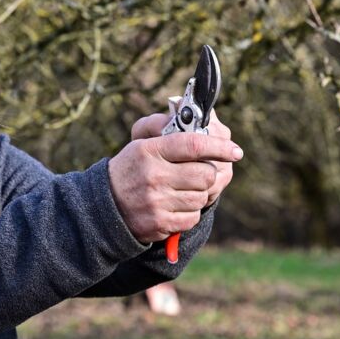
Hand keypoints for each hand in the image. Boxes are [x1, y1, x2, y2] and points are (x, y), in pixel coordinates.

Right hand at [108, 129, 242, 242]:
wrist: (104, 206)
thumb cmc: (131, 168)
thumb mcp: (142, 143)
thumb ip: (170, 128)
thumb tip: (199, 115)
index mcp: (150, 150)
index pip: (193, 144)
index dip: (219, 146)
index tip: (235, 150)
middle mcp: (153, 175)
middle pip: (205, 173)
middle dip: (208, 172)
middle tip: (199, 171)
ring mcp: (156, 201)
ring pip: (201, 197)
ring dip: (198, 193)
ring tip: (181, 189)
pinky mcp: (160, 223)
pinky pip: (192, 217)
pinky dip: (189, 212)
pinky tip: (175, 205)